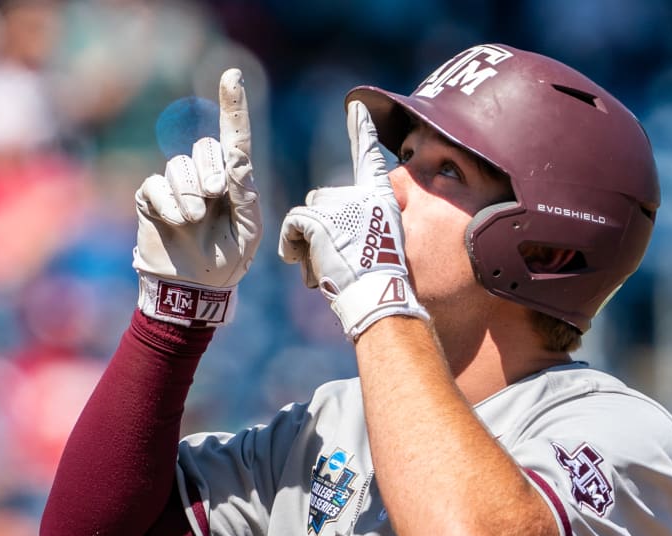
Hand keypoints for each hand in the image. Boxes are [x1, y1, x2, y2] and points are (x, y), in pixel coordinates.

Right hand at [133, 68, 261, 326]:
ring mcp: (176, 186)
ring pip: (179, 164)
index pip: (234, 138)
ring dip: (189, 192)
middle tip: (214, 197)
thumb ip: (246, 194)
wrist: (191, 290)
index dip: (233, 106)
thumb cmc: (226, 261)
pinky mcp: (151, 198)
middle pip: (205, 147)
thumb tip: (236, 160)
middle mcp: (204, 177)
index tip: (232, 75)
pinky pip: (156, 184)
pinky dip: (169, 202)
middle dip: (210, 171)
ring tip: (194, 219)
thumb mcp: (248, 231)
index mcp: (232, 182)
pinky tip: (177, 221)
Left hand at [278, 100, 428, 339]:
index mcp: (381, 197)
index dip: (362, 131)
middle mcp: (362, 195)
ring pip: (304, 215)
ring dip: (305, 241)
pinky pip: (292, 225)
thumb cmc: (377, 279)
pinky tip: (302, 260)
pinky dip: (291, 245)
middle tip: (334, 257)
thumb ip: (360, 223)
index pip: (369, 157)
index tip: (357, 105)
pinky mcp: (319, 219)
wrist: (375, 294)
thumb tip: (335, 229)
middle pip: (320, 199)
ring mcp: (340, 205)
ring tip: (324, 266)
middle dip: (317, 227)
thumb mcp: (379, 243)